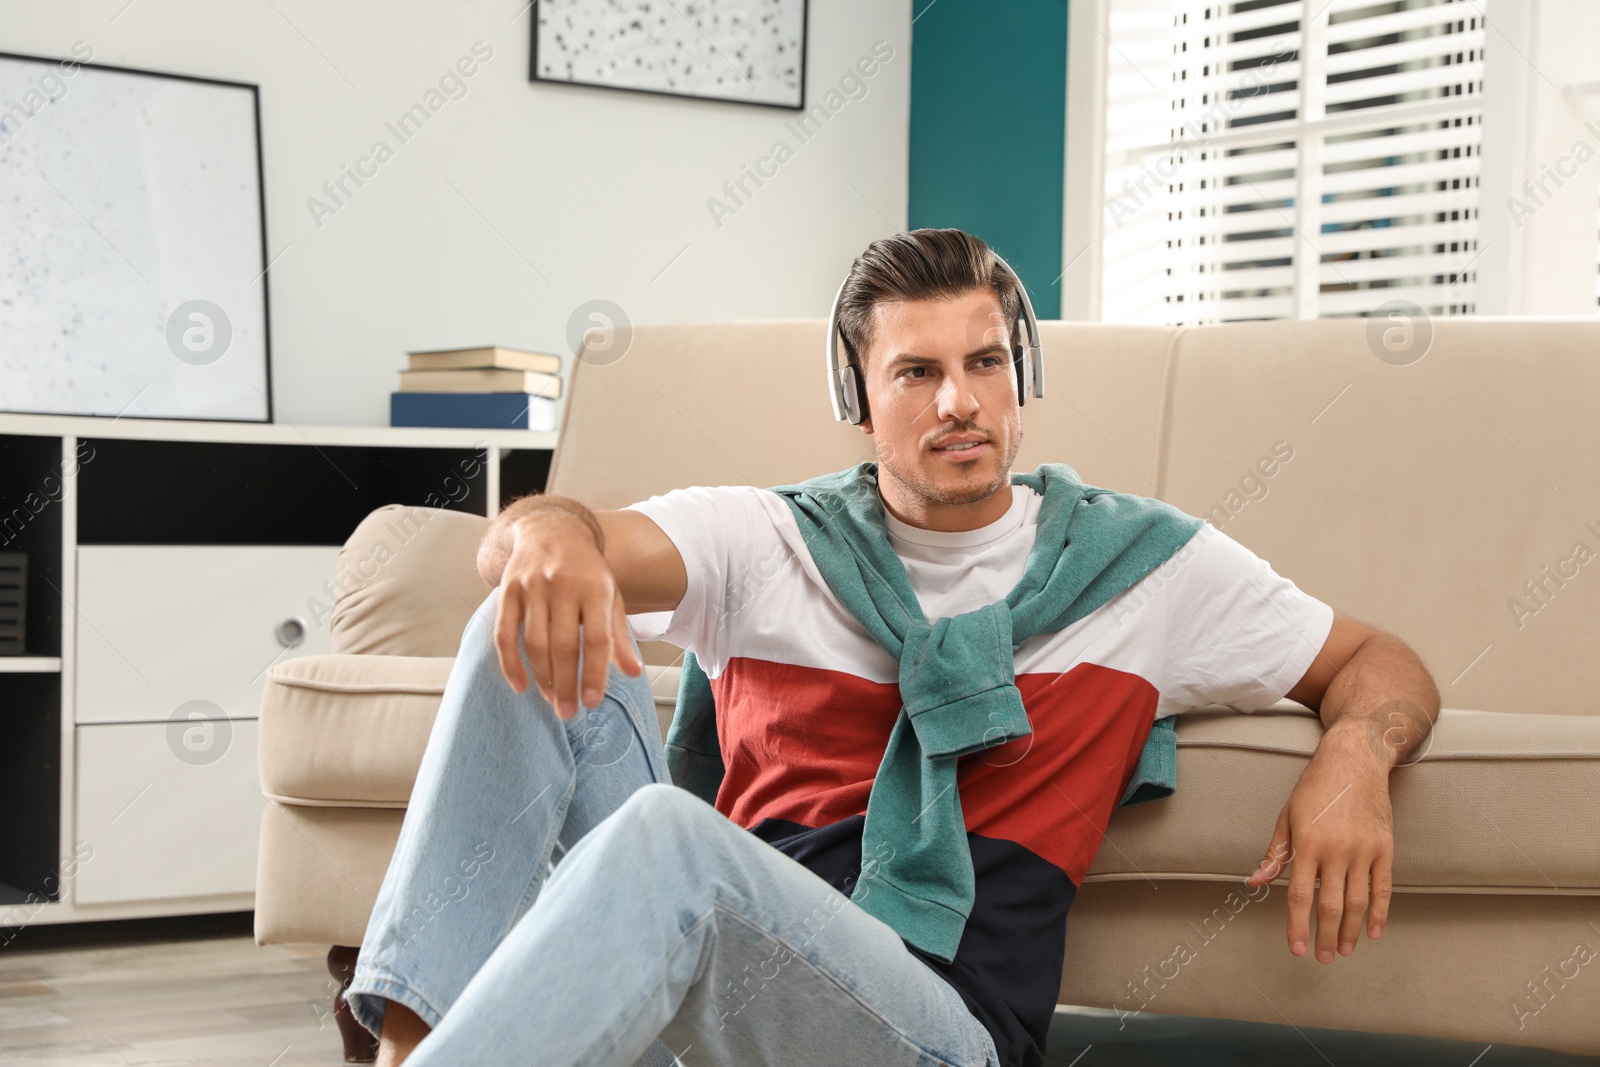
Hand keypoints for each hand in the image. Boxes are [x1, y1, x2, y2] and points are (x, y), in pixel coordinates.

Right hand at [493, 510, 641, 717]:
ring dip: (542, 678)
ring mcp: (532, 586)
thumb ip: (619, 635)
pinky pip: (504, 633)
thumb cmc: (586, 572)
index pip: (595, 638)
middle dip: (566, 684)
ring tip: (552, 700)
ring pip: (533, 643)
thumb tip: (633, 673)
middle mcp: (562, 585)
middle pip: (563, 645)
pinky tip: (521, 686)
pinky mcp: (507, 590)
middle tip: (569, 712)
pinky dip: (510, 663)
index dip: (595, 673)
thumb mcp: (610, 596)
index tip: (593, 702)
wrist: (552, 531)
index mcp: (595, 587)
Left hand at [1246, 724, 1394, 962]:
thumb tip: (1256, 883)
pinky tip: (1372, 932)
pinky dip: (1379, 914)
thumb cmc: (1314, 788)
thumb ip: (1275, 854)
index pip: (1299, 895)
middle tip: (1322, 958)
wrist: (1354, 761)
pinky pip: (1384, 888)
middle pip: (1330, 906)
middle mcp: (1336, 850)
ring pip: (1358, 902)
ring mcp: (1364, 850)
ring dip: (1351, 931)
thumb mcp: (1286, 816)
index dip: (1297, 925)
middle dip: (1325, 936)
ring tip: (1344, 950)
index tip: (1297, 948)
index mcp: (1307, 843)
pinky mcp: (1385, 848)